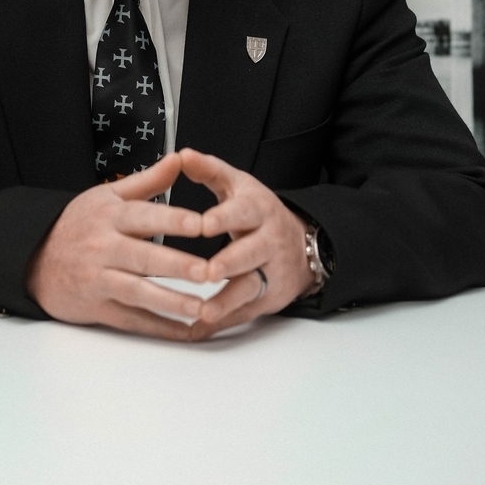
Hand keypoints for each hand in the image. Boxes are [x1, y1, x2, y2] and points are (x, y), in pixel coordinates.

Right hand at [26, 153, 208, 338]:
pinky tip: (185, 331)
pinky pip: (131, 319)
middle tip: (208, 271)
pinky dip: (159, 327)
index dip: (173, 220)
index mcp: (109, 216)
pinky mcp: (97, 308)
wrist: (33, 259)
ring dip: (171, 302)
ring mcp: (98, 280)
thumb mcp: (107, 196)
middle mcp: (103, 248)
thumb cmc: (78, 225)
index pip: (144, 216)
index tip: (201, 223)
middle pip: (144, 257)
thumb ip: (148, 181)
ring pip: (138, 292)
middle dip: (177, 266)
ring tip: (202, 308)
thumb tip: (179, 158)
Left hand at [178, 148, 314, 339]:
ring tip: (204, 312)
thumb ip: (209, 170)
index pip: (243, 212)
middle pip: (251, 253)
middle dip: (230, 262)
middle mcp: (268, 240)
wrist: (303, 243)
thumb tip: (181, 155)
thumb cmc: (256, 211)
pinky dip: (223, 322)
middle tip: (207, 271)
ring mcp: (271, 271)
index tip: (203, 224)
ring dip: (227, 302)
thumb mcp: (238, 185)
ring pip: (251, 287)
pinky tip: (198, 329)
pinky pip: (246, 312)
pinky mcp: (270, 298)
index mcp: (258, 209)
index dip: (224, 218)